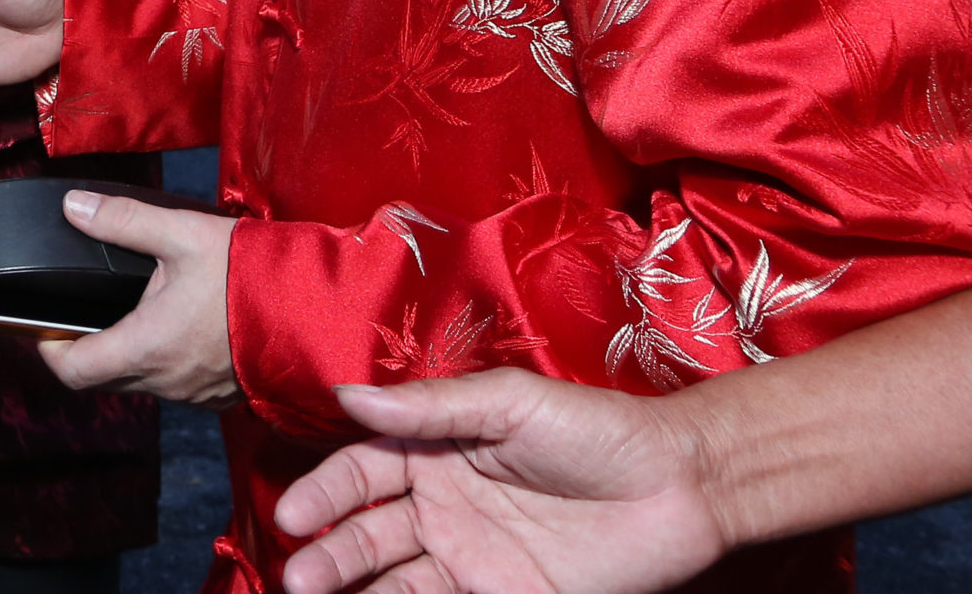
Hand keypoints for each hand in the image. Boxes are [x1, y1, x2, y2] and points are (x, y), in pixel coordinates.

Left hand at [37, 190, 238, 409]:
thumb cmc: (250, 275)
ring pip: (139, 382)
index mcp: (145, 347)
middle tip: (81, 312)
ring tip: (129, 311)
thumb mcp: (183, 234)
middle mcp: (165, 382)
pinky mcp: (218, 394)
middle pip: (102, 379)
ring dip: (126, 354)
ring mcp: (193, 394)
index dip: (47, 349)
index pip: (71, 371)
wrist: (317, 308)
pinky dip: (162, 361)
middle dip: (84, 349)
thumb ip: (124, 220)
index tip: (42, 325)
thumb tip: (74, 208)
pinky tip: (174, 326)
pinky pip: (174, 384)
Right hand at [274, 372, 725, 593]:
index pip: (363, 471)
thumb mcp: (510, 402)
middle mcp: (443, 506)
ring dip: (352, 588)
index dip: (326, 492)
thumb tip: (349, 396)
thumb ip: (431, 407)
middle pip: (368, 532)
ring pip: (393, 578)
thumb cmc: (596, 429)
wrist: (679, 487)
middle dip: (330, 554)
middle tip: (299, 576)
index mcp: (437, 450)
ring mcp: (470, 559)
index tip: (293, 514)